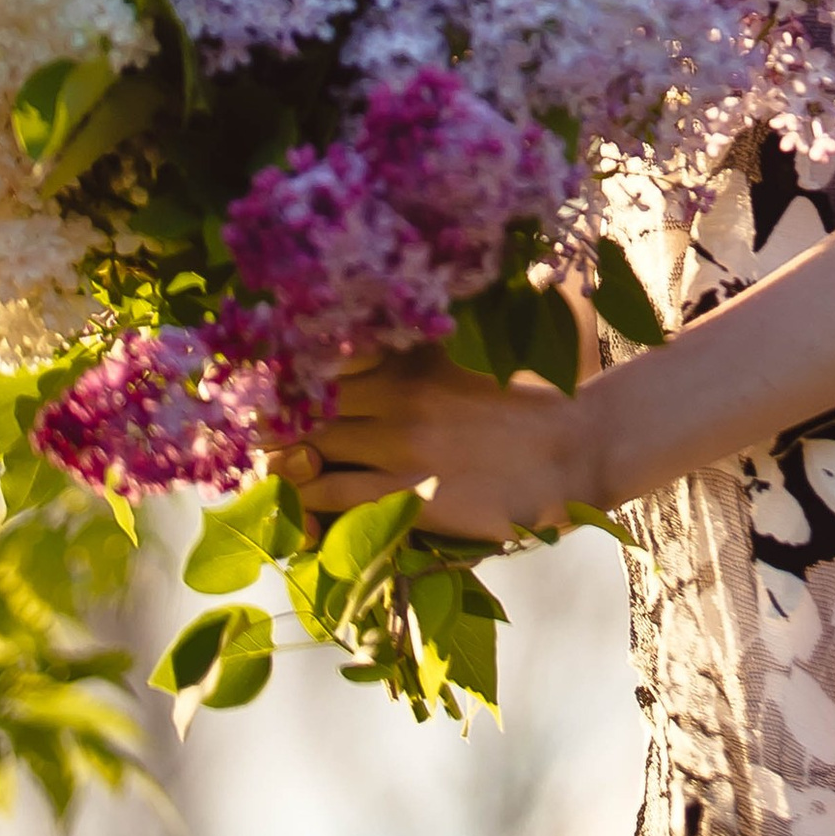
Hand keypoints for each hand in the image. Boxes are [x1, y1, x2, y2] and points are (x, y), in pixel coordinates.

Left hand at [280, 345, 595, 550]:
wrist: (577, 449)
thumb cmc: (532, 403)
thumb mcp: (476, 355)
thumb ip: (428, 345)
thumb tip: (401, 325)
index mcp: (410, 359)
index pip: (322, 357)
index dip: (287, 373)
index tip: (267, 386)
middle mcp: (394, 398)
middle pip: (303, 404)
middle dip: (274, 420)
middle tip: (257, 437)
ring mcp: (399, 449)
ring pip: (308, 450)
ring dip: (283, 463)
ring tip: (275, 474)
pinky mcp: (407, 495)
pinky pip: (332, 497)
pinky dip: (307, 503)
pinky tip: (299, 509)